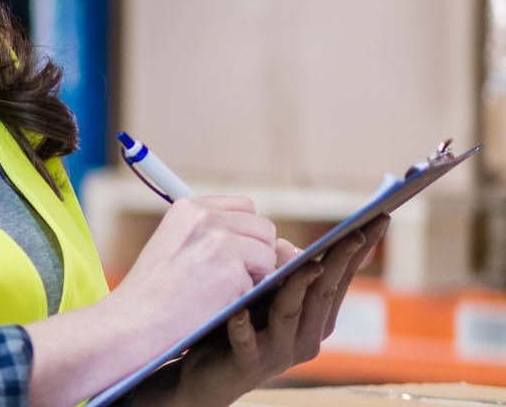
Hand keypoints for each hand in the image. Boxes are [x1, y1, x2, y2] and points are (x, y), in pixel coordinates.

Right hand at [110, 196, 280, 346]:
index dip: (245, 233)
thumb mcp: (172, 244)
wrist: (134, 321)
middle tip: (231, 277)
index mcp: (188, 207)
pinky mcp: (232, 271)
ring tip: (224, 290)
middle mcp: (205, 217)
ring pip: (269, 253)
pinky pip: (266, 280)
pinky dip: (249, 295)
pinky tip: (221, 302)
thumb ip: (208, 232)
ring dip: (257, 274)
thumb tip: (258, 236)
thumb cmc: (152, 291)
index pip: (244, 207)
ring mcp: (220, 242)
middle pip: (263, 227)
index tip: (231, 253)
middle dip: (257, 253)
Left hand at [169, 216, 388, 406]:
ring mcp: (279, 352)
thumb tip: (291, 246)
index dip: (359, 250)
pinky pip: (247, 342)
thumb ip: (282, 273)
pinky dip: (244, 327)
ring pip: (290, 314)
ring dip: (299, 287)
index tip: (380, 218)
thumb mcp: (266, 295)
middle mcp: (306, 337)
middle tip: (354, 231)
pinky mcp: (248, 363)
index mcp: (317, 318)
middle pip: (323, 293)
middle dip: (340, 260)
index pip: (341, 279)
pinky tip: (239, 312)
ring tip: (307, 263)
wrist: (212, 375)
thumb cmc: (242, 326)